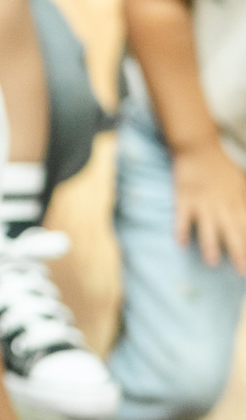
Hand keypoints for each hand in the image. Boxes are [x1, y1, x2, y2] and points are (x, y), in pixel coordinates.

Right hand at [173, 138, 245, 272]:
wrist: (198, 148)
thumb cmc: (221, 168)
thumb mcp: (241, 184)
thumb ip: (245, 203)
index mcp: (237, 202)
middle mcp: (221, 205)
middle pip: (232, 231)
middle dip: (238, 252)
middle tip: (242, 272)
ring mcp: (201, 202)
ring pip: (207, 226)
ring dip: (210, 244)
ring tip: (212, 262)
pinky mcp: (183, 197)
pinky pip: (182, 216)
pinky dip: (182, 229)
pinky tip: (181, 243)